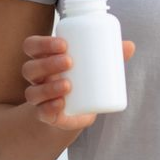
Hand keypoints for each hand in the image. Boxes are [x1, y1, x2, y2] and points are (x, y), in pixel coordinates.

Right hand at [21, 35, 135, 129]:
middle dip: (47, 63)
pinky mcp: (47, 115)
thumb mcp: (96, 66)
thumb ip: (111, 55)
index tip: (63, 44)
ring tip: (68, 85)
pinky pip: (40, 113)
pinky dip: (49, 108)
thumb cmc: (85, 78)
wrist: (81, 109)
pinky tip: (60, 104)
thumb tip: (130, 45)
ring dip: (48, 87)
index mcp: (45, 59)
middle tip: (70, 61)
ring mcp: (40, 97)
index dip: (42, 44)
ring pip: (32, 92)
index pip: (32, 46)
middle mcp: (38, 78)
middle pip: (29, 68)